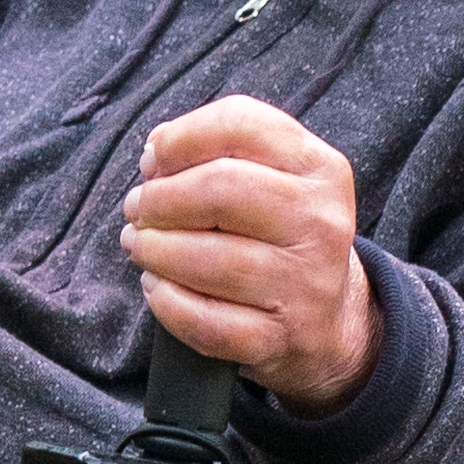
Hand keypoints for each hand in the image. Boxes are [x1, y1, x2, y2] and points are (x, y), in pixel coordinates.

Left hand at [120, 95, 375, 413]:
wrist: (325, 320)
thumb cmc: (278, 235)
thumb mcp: (274, 178)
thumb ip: (220, 150)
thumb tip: (155, 154)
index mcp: (320, 169)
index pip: (240, 125)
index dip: (180, 138)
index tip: (152, 160)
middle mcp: (321, 223)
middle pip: (220, 189)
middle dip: (159, 198)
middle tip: (137, 210)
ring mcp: (305, 285)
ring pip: (207, 259)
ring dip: (154, 250)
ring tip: (140, 246)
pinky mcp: (280, 338)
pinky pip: (204, 321)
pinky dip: (166, 302)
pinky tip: (156, 287)